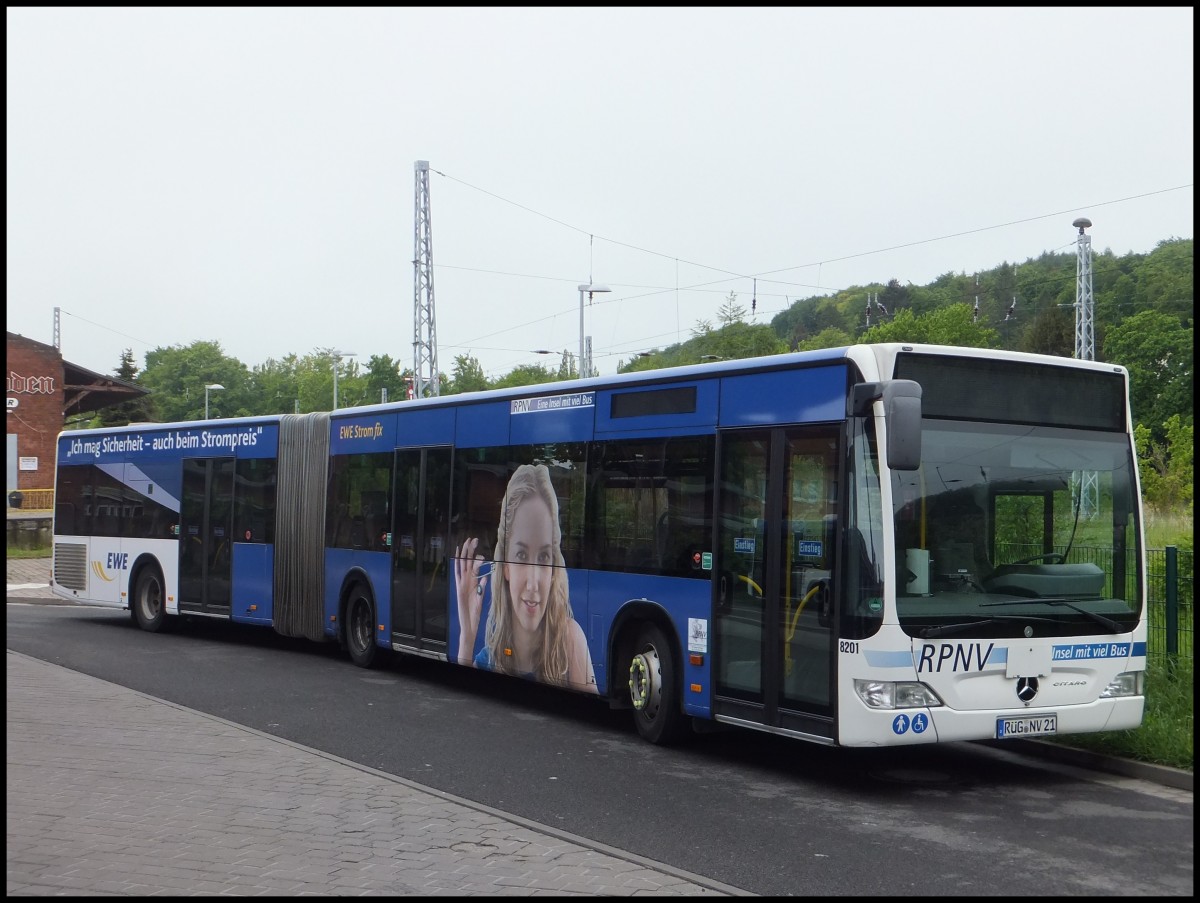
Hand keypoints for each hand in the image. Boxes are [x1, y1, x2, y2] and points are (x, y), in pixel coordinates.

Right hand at [454, 537, 487, 664]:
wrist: (469, 624)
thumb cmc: (474, 612)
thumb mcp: (480, 598)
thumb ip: (482, 588)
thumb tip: (486, 578)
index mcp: (471, 583)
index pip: (471, 565)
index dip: (472, 554)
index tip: (476, 544)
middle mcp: (465, 582)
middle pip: (467, 562)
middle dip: (469, 550)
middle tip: (472, 539)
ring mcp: (462, 585)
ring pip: (463, 566)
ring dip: (465, 555)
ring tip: (467, 543)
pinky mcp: (460, 589)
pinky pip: (458, 575)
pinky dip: (458, 567)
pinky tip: (459, 558)